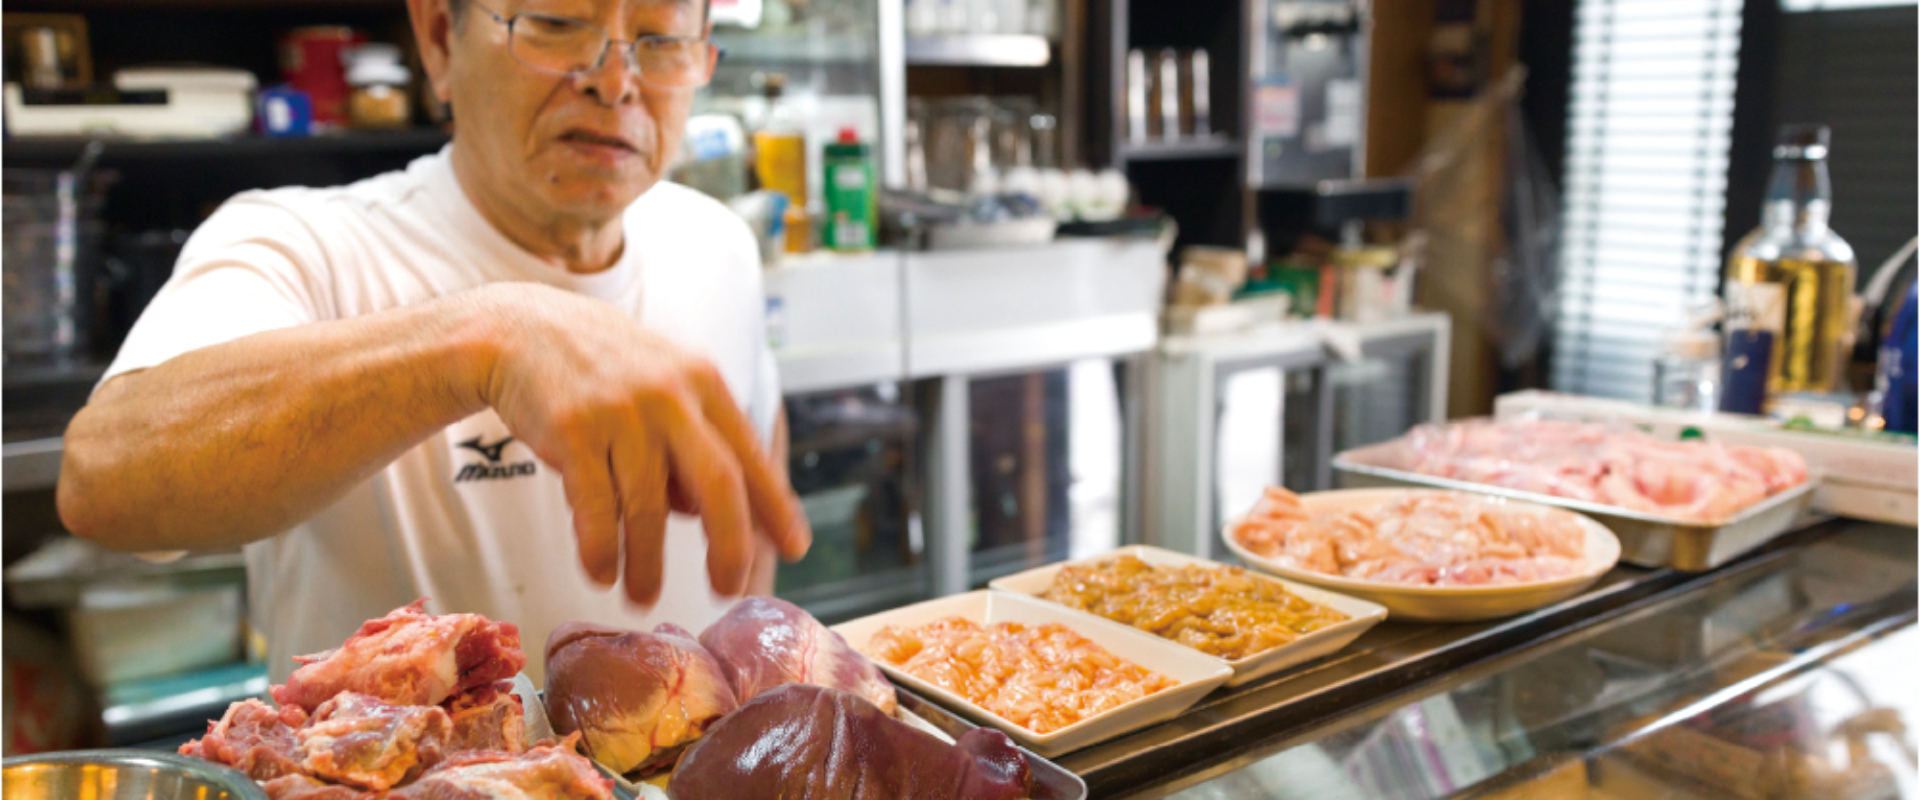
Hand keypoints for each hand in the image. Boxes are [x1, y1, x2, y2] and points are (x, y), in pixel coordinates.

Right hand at [469, 283, 809, 604]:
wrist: (519, 329)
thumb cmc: (600, 367)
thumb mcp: (662, 386)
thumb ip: (689, 444)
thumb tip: (701, 514)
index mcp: (703, 383)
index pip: (752, 454)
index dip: (776, 507)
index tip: (795, 547)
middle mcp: (671, 396)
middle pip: (719, 482)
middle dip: (730, 545)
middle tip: (727, 588)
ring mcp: (622, 413)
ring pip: (650, 507)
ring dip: (648, 564)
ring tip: (642, 596)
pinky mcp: (572, 431)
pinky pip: (595, 508)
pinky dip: (601, 548)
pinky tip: (601, 572)